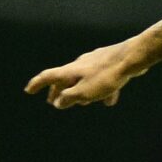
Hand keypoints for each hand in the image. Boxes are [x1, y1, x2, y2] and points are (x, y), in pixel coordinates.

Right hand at [25, 42, 145, 108]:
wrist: (132, 57)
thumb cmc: (107, 76)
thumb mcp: (84, 92)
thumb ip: (69, 98)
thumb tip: (58, 103)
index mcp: (70, 71)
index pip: (48, 77)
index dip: (37, 84)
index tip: (28, 90)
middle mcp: (79, 64)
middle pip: (64, 78)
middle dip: (58, 91)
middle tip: (53, 101)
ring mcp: (94, 62)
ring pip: (83, 79)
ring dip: (80, 91)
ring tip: (82, 103)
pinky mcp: (109, 63)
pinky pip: (101, 79)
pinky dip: (101, 90)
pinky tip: (110, 100)